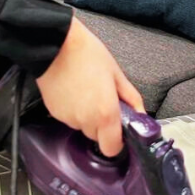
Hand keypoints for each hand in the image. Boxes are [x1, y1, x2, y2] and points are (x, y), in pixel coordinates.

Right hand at [35, 16, 144, 156]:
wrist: (55, 45)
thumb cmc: (87, 54)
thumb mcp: (116, 74)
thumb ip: (131, 98)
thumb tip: (140, 113)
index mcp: (105, 113)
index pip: (111, 148)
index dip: (116, 142)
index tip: (118, 130)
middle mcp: (85, 120)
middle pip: (97, 136)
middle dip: (102, 125)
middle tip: (103, 101)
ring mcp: (68, 118)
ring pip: (82, 127)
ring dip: (87, 117)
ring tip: (86, 92)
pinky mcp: (54, 112)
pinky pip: (69, 118)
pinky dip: (73, 110)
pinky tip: (74, 92)